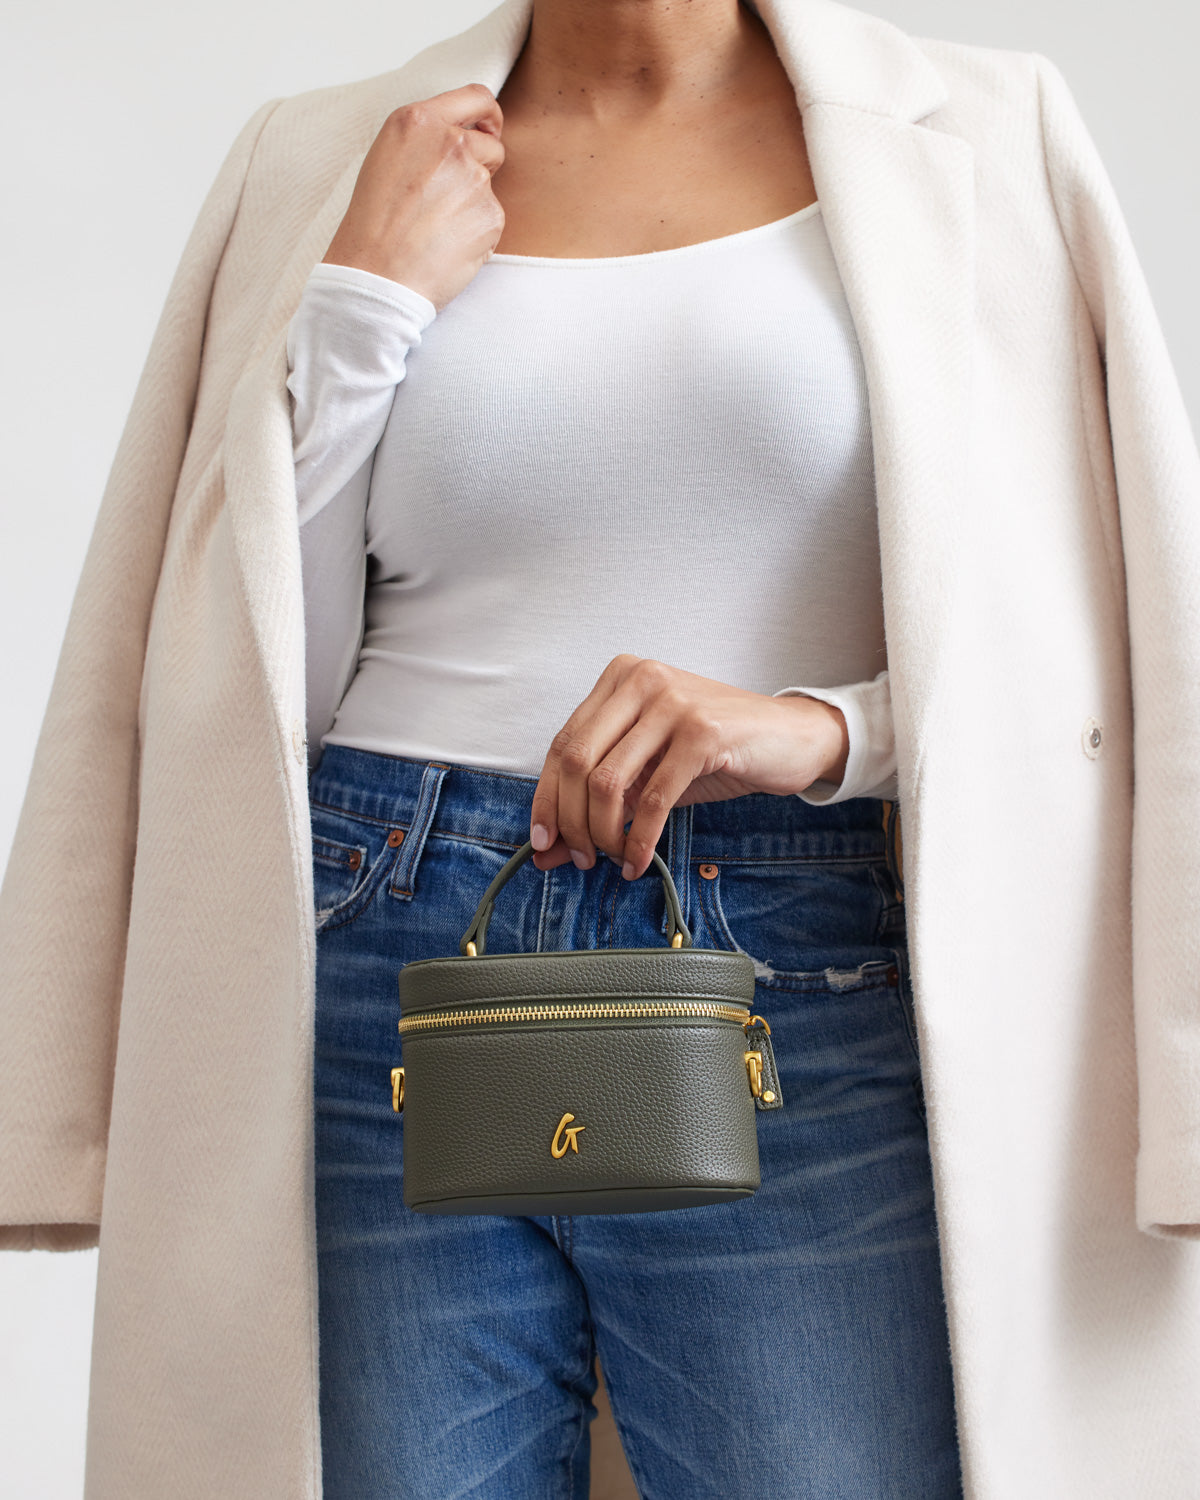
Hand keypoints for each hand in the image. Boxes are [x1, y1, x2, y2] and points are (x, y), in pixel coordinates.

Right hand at [321, 83, 505, 310]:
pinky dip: (477, 234)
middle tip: (447, 199)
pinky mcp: (490, 214)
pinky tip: (448, 246)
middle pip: (491, 145)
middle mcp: (450, 141)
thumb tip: (465, 138)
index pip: (476, 97)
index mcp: (418, 120)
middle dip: (481, 167)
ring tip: (437, 228)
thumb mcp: (387, 159)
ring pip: (490, 186)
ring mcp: (474, 178)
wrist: (375, 276)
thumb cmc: (373, 224)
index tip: (488, 131)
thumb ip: (426, 141)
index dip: (488, 116)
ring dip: (474, 204)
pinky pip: (493, 220)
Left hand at [528, 655, 848, 878]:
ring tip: (612, 858)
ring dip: (603, 833)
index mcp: (621, 677)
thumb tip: (547, 849)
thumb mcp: (649, 771)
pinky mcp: (703, 732)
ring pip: (609, 782)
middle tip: (580, 857)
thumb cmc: (715, 752)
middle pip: (576, 761)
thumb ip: (599, 800)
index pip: (563, 743)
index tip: (543, 840)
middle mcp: (642, 679)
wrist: (791, 738)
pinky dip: (640, 839)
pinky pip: (654, 799)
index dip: (546, 798)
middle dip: (571, 820)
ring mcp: (673, 702)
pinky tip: (638, 860)